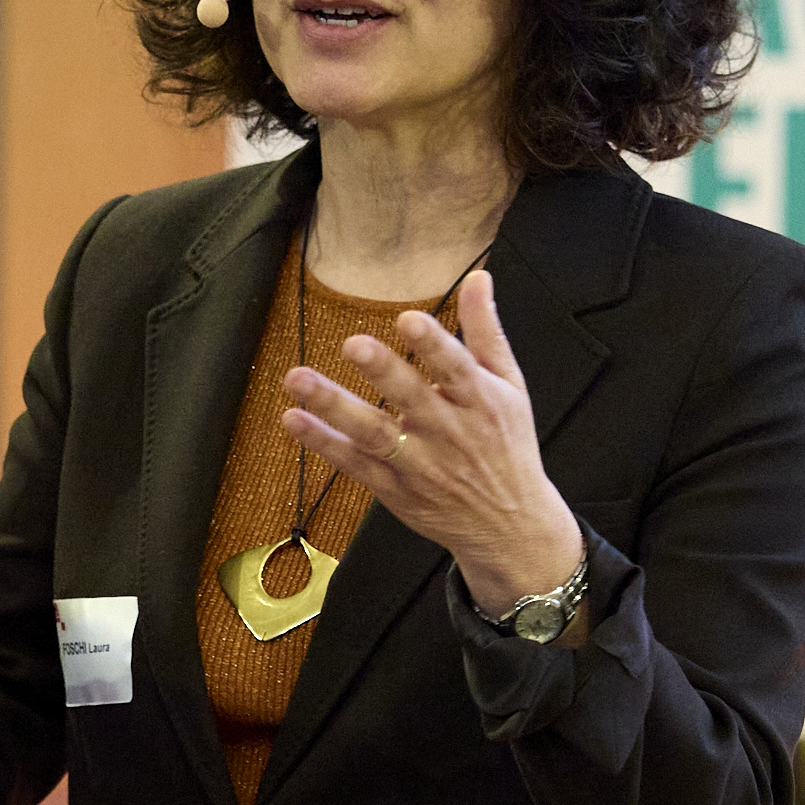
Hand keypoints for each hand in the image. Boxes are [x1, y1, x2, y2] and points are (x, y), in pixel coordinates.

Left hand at [279, 270, 582, 615]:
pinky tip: (294, 420)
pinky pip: (354, 464)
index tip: (409, 320)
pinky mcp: (394, 488)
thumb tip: (478, 278)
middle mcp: (449, 433)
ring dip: (333, 407)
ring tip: (298, 379)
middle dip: (384, 372)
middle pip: (413, 399)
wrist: (510, 526)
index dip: (434, 344)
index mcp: (480, 402)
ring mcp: (419, 464)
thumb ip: (486, 332)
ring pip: (373, 433)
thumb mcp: (509, 387)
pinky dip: (323, 444)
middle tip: (353, 344)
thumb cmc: (507, 446)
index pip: (457, 369)